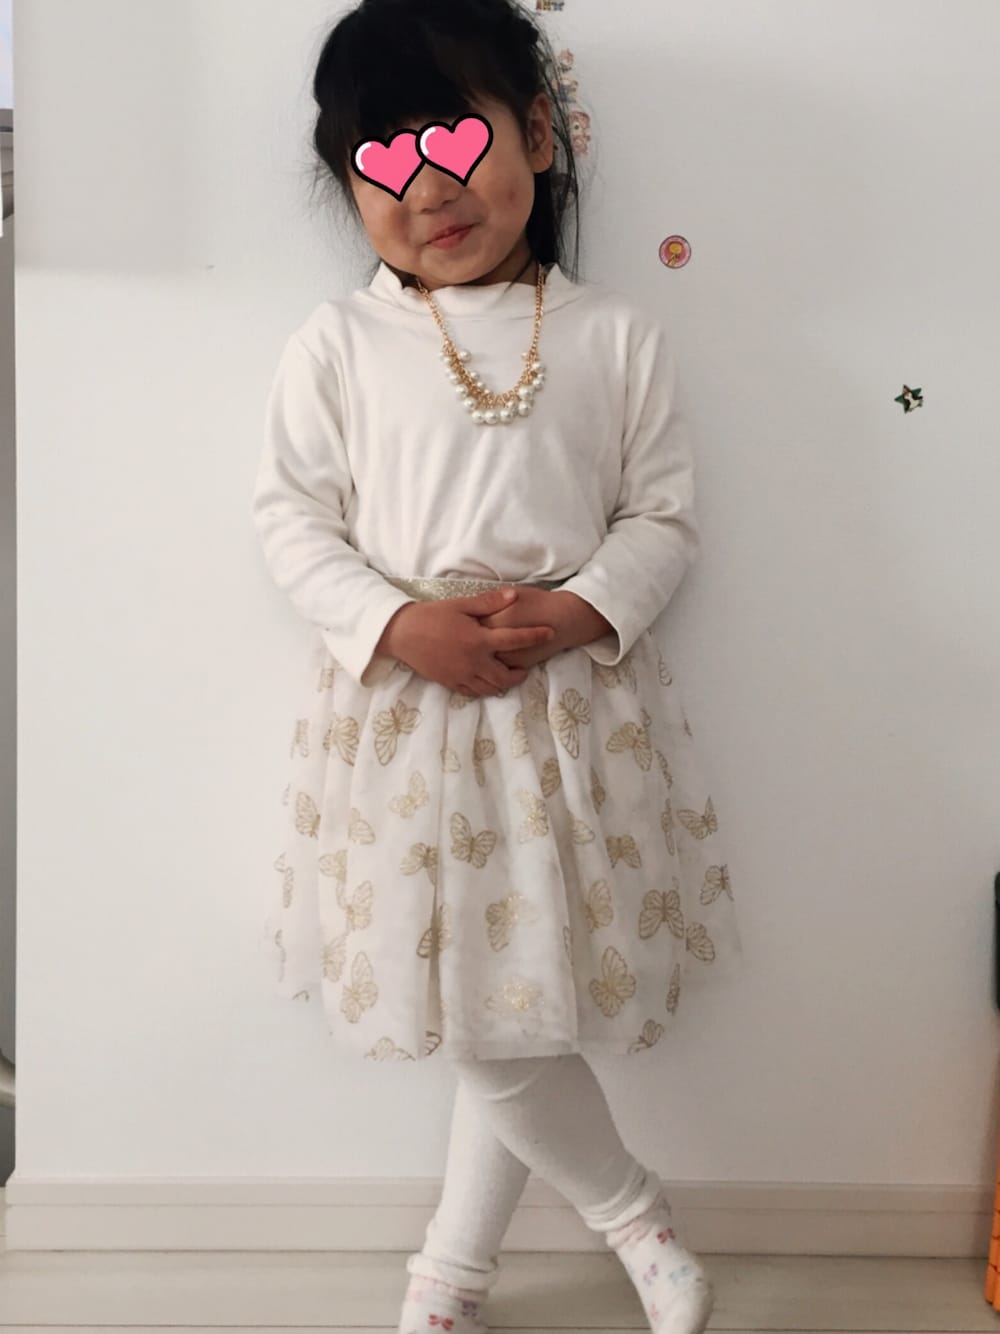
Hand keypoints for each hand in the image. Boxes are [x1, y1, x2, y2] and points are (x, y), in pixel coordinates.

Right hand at [383, 588, 556, 695]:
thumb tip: (514, 595)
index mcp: (478, 640)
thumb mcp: (460, 604)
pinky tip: (487, 681)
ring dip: (504, 683)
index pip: (515, 639)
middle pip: (506, 675)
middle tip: (526, 667)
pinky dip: (485, 689)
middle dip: (520, 673)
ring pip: (491, 688)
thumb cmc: (431, 615)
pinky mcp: (450, 682)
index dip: (536, 636)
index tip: (550, 633)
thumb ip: (489, 602)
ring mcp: (461, 675)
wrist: (401, 634)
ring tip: (509, 675)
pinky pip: (473, 692)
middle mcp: (473, 661)